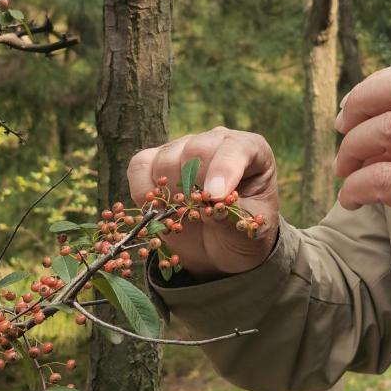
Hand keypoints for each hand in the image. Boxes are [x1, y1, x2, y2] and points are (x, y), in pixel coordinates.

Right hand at [127, 127, 278, 274]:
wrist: (220, 248)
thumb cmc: (242, 233)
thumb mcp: (249, 228)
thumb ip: (232, 215)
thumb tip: (209, 203)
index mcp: (251, 150)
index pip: (234, 148)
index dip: (223, 170)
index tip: (216, 197)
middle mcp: (216, 141)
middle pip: (195, 150)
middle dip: (193, 186)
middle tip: (196, 214)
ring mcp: (183, 148)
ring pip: (166, 159)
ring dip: (169, 193)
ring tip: (183, 215)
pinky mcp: (155, 162)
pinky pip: (139, 166)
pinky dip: (143, 191)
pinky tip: (159, 209)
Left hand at [334, 62, 390, 343]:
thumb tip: (384, 129)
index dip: (380, 84)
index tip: (357, 108)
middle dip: (361, 103)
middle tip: (342, 130)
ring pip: (389, 132)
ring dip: (352, 151)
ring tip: (345, 173)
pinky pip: (387, 180)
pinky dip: (357, 186)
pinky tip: (352, 199)